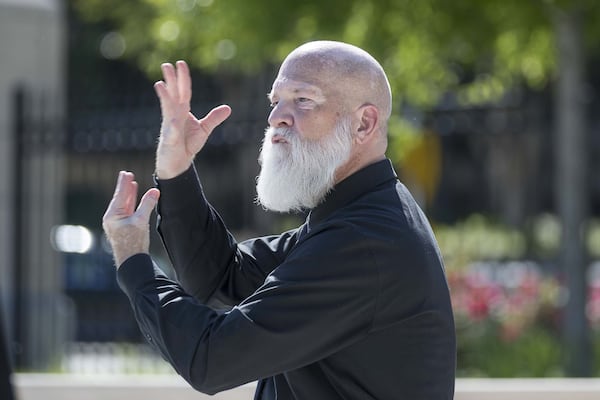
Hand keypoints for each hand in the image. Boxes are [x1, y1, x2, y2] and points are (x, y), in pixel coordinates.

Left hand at [102, 171, 159, 266]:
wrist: (131, 260)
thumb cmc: (134, 242)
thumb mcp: (141, 221)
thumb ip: (147, 204)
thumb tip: (155, 191)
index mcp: (113, 215)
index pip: (119, 195)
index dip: (124, 183)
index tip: (126, 173)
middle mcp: (112, 218)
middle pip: (119, 198)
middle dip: (125, 187)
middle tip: (127, 175)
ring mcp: (116, 223)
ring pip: (123, 205)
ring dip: (128, 195)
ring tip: (132, 184)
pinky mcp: (122, 228)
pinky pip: (126, 211)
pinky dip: (130, 204)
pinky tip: (133, 200)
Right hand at [154, 60, 231, 178]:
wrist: (178, 163)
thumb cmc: (187, 145)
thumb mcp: (203, 130)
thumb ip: (213, 118)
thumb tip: (228, 108)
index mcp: (182, 110)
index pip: (184, 91)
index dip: (183, 78)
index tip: (181, 63)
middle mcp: (174, 115)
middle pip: (173, 94)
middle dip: (170, 80)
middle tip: (167, 65)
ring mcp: (169, 126)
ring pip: (167, 108)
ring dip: (164, 97)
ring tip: (160, 84)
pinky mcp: (169, 140)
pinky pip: (171, 133)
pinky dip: (172, 127)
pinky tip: (172, 122)